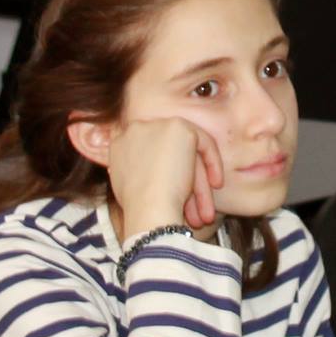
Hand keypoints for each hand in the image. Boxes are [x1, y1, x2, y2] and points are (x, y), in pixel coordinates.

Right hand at [104, 116, 224, 241]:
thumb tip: (149, 175)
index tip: (174, 193)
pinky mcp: (180, 127)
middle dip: (185, 182)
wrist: (149, 207)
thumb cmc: (139, 208)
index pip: (149, 153)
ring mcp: (158, 124)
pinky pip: (203, 143)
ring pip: (187, 154)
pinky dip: (212, 164)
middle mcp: (136, 128)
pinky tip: (216, 185)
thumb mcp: (127, 187)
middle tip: (194, 209)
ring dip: (199, 183)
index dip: (164, 173)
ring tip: (205, 212)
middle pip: (170, 153)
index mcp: (120, 142)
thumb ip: (135, 172)